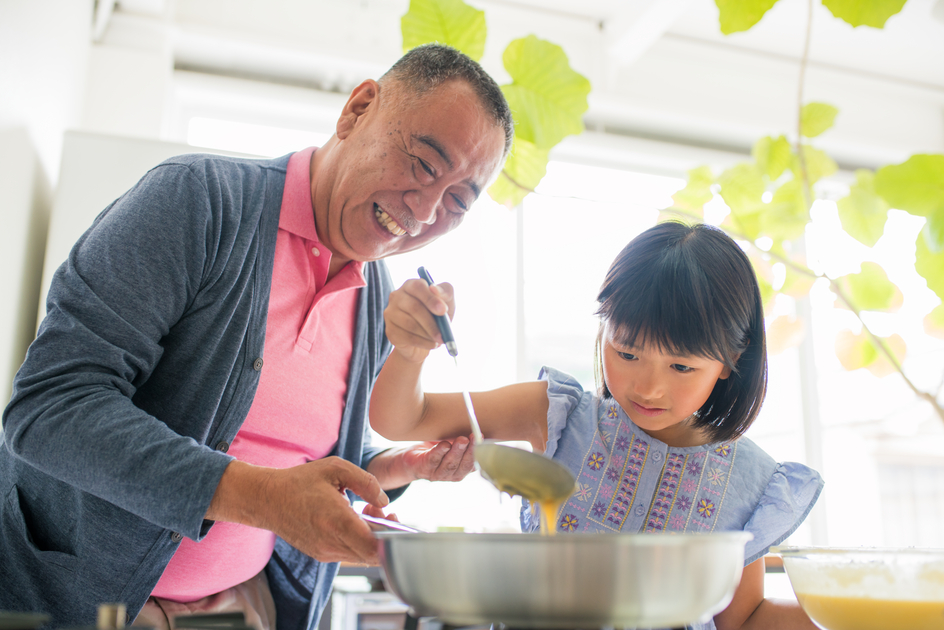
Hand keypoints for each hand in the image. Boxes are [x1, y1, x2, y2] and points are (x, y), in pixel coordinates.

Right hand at [209, 457, 388, 565]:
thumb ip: (366, 482)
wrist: (266, 499)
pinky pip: (350, 553)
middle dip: (385, 533)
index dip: (392, 538)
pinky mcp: (321, 554)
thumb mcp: (336, 468)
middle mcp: (331, 543)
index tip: (393, 518)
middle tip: (382, 510)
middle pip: (374, 554)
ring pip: (363, 555)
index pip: (375, 547)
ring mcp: (325, 552)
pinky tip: (353, 518)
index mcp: (336, 521)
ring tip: (366, 509)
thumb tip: (384, 501)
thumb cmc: (300, 482)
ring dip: (372, 536)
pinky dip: (358, 539)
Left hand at [366, 436, 475, 487]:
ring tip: (461, 439)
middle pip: (462, 464)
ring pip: (449, 464)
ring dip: (456, 451)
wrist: (411, 459)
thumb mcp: (451, 445)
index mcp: (461, 470)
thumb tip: (475, 424)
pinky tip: (444, 444)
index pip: (472, 464)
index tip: (481, 439)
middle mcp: (451, 475)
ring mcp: (437, 474)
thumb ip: (463, 440)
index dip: (478, 452)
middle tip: (472, 438)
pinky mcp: (423, 469)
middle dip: (469, 451)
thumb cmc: (435, 450)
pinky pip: (433, 460)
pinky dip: (439, 452)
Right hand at [383, 278, 454, 362]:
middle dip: (431, 322)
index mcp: (411, 285)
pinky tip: (432, 344)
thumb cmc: (437, 315)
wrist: (426, 338)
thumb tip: (435, 289)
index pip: (417, 287)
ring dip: (428, 334)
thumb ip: (445, 291)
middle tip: (443, 333)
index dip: (431, 299)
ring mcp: (390, 313)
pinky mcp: (390, 330)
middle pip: (414, 307)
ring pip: (410, 324)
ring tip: (439, 339)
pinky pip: (407, 337)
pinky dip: (423, 342)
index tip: (443, 310)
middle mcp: (397, 296)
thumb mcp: (447, 302)